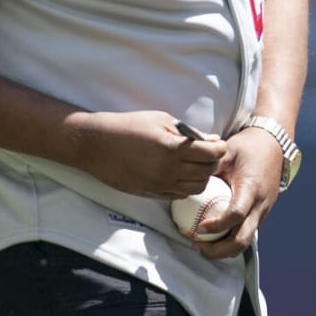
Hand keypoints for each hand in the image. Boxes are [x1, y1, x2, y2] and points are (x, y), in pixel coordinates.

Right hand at [67, 111, 226, 198]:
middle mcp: (168, 170)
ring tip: (195, 164)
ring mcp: (159, 184)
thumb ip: (190, 133)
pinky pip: (179, 195)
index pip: (211, 154)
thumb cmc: (129, 126)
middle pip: (207, 172)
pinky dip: (186, 186)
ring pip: (196, 188)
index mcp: (172, 148)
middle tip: (208, 153)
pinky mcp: (151, 193)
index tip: (218, 144)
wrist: (96, 145)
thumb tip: (213, 140)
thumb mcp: (161, 120)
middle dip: (212, 162)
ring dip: (201, 176)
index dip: (219, 148)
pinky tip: (180, 174)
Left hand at [188, 125, 283, 259]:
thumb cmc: (247, 148)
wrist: (273, 147)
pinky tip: (212, 235)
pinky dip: (229, 240)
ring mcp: (262, 213)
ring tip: (202, 245)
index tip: (199, 227)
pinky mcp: (260, 216)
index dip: (217, 225)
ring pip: (244, 242)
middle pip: (242, 240)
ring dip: (223, 249)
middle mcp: (260, 205)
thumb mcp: (227, 151)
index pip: (236, 214)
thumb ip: (209, 165)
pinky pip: (245, 234)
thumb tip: (185, 176)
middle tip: (197, 244)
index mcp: (251, 189)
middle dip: (218, 250)